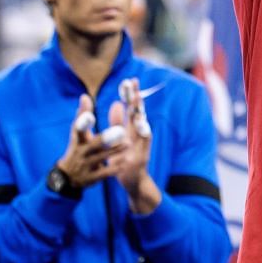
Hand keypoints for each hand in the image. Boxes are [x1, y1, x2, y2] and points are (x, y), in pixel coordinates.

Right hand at [54, 94, 118, 189]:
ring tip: (128, 144)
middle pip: (94, 144)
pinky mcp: (90, 178)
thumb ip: (83, 116)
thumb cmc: (76, 149)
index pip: (78, 129)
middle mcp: (81, 153)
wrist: (67, 177)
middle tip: (121, 130)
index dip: (83, 122)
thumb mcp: (77, 134)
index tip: (91, 115)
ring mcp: (85, 166)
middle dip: (106, 138)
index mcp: (77, 141)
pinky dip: (113, 169)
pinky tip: (123, 164)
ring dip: (114, 151)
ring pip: (101, 158)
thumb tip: (85, 96)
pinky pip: (103, 173)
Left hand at [102, 79, 157, 212]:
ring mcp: (141, 145)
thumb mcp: (118, 139)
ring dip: (141, 114)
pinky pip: (145, 144)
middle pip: (138, 113)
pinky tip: (143, 126)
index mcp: (131, 129)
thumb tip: (116, 103)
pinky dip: (145, 135)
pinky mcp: (142, 157)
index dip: (130, 95)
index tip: (129, 80)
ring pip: (143, 125)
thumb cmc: (124, 159)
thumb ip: (117, 122)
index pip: (131, 108)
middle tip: (134, 84)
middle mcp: (138, 134)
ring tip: (138, 101)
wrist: (132, 182)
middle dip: (136, 98)